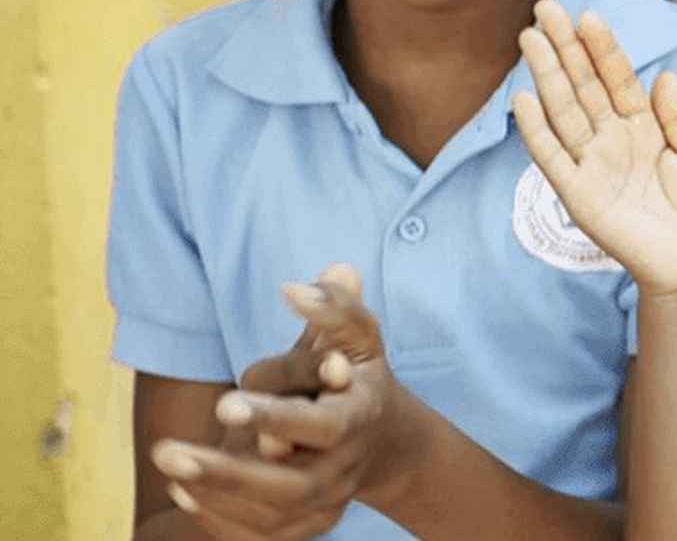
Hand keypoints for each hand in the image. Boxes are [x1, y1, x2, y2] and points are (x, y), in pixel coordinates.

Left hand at [151, 267, 420, 538]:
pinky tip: (183, 492)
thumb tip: (295, 288)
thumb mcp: (357, 338)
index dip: (276, 416)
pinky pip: (261, 537)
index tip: (225, 402)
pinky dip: (220, 520)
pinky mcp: (306, 527)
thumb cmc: (353, 376)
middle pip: (292, 484)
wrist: (381, 441)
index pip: (321, 425)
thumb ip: (334, 309)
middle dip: (228, 473)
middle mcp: (346, 466)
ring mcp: (327, 502)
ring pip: (272, 514)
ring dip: (215, 493)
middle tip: (167, 452)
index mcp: (360, 416)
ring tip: (169, 461)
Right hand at [512, 0, 676, 297]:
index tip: (589, 16)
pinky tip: (522, 99)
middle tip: (546, 8)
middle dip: (565, 48)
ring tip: (530, 38)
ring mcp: (594, 165)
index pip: (620, 79)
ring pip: (565, 112)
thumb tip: (664, 75)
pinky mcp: (579, 195)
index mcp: (647, 128)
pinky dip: (537, 131)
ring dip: (546, 75)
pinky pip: (554, 158)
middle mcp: (615, 140)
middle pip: (585, 86)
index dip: (604, 49)